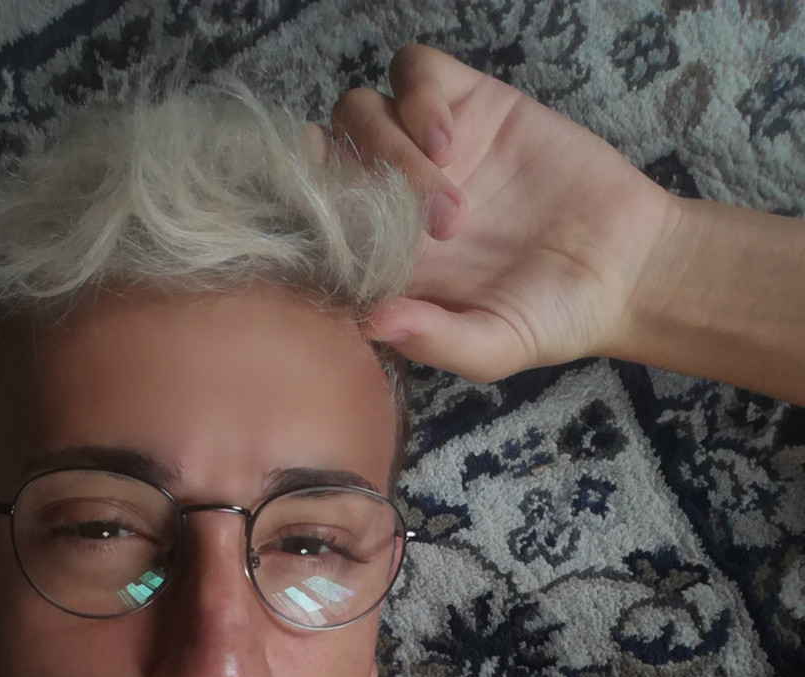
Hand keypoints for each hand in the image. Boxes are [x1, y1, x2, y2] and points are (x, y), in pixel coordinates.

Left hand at [324, 45, 680, 381]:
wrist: (629, 266)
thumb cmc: (555, 316)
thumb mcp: (494, 347)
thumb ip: (435, 340)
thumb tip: (369, 321)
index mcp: (385, 260)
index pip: (314, 227)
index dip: (306, 225)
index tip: (328, 242)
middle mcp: (394, 202)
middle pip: (326, 162)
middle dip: (353, 186)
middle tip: (421, 229)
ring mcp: (429, 149)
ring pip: (358, 113)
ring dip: (388, 147)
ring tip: (449, 197)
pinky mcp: (470, 105)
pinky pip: (414, 71)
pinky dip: (419, 98)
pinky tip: (453, 141)